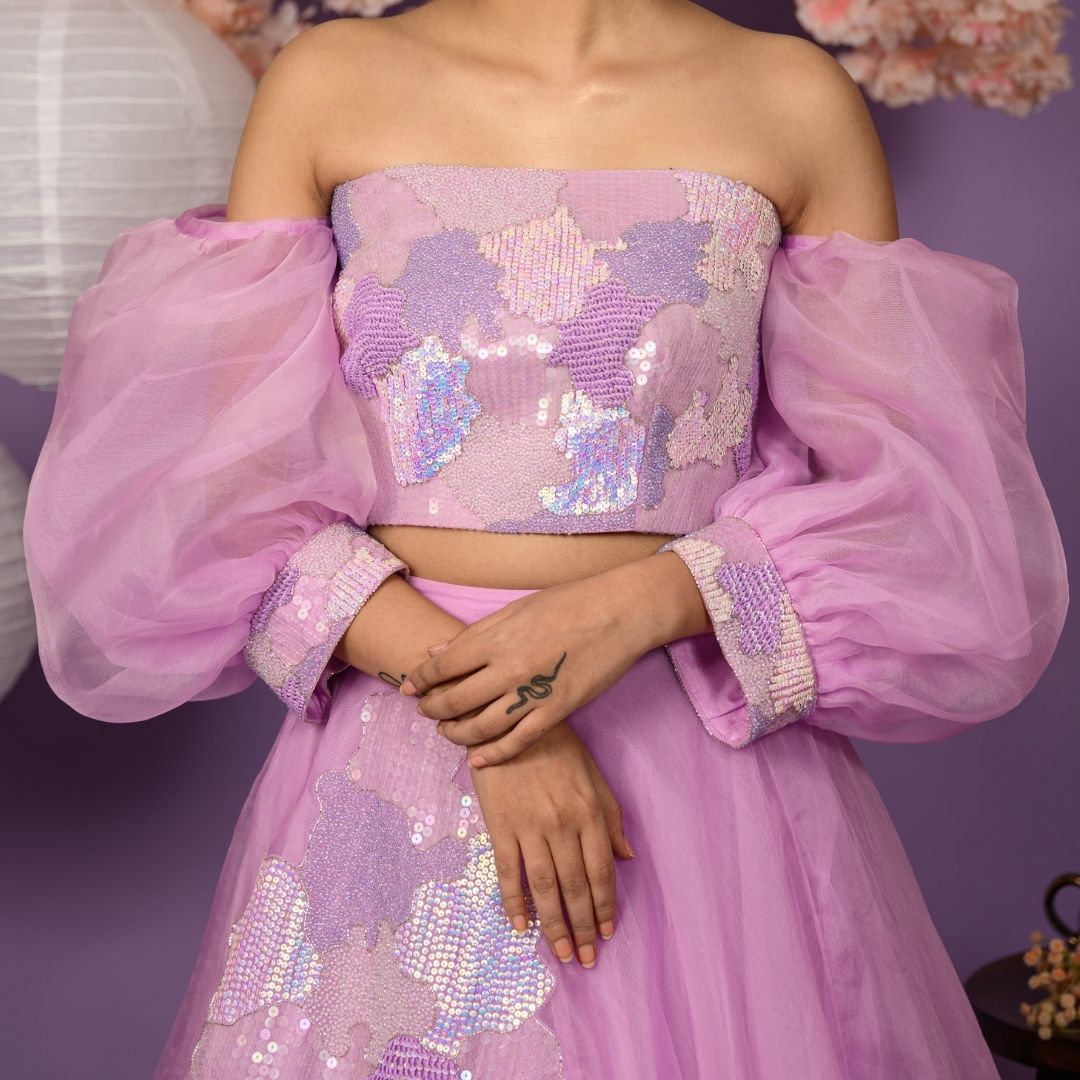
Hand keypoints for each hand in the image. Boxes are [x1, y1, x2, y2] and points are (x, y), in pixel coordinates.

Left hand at [401, 565, 660, 767]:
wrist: (620, 612)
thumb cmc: (570, 602)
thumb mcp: (517, 608)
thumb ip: (476, 633)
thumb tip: (437, 651)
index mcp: (496, 637)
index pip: (443, 666)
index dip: (419, 679)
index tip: (408, 687)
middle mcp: (509, 667)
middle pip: (455, 700)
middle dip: (432, 709)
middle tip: (424, 711)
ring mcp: (533, 692)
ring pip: (481, 726)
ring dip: (456, 734)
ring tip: (446, 733)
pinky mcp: (557, 711)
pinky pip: (518, 741)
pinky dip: (494, 754)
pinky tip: (478, 760)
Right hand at [469, 718, 634, 967]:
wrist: (508, 721)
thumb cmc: (556, 746)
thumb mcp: (593, 774)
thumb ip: (611, 816)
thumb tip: (627, 857)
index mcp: (589, 812)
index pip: (601, 871)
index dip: (604, 906)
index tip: (606, 933)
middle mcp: (562, 825)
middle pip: (575, 887)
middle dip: (582, 927)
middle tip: (586, 959)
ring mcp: (530, 827)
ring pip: (545, 887)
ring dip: (554, 925)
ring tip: (562, 954)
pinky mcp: (500, 826)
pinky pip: (508, 873)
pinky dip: (514, 903)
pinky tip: (521, 926)